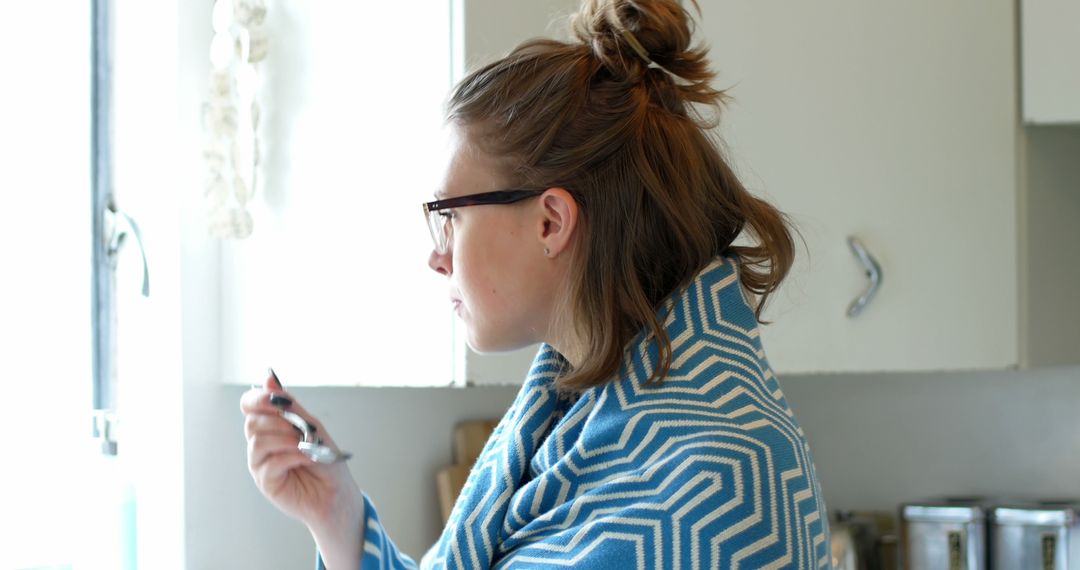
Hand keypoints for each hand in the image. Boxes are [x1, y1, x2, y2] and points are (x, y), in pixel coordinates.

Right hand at [240, 372, 363, 553]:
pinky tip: (306, 458)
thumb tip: (268, 379)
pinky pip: (270, 462)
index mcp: (269, 426)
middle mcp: (260, 443)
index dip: (258, 398)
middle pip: (252, 422)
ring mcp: (260, 463)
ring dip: (286, 439)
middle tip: (300, 429)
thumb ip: (289, 406)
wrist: (337, 491)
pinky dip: (291, 456)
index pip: (249, 405)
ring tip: (305, 445)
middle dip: (279, 421)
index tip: (276, 398)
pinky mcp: (265, 482)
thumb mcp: (310, 426)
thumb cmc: (325, 459)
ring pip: (258, 441)